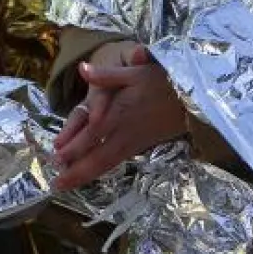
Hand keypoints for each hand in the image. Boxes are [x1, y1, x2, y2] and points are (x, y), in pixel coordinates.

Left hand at [53, 46, 186, 190]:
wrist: (196, 100)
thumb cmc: (164, 82)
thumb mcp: (134, 73)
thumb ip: (106, 74)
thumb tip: (82, 68)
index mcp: (120, 113)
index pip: (93, 134)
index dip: (75, 147)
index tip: (56, 157)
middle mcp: (125, 132)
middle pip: (99, 158)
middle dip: (77, 172)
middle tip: (57, 185)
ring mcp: (134, 141)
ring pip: (108, 163)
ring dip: (86, 174)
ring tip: (66, 184)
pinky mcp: (141, 145)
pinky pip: (117, 160)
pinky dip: (101, 168)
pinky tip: (90, 173)